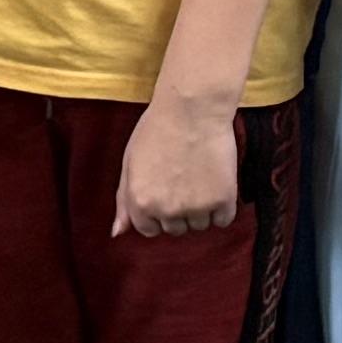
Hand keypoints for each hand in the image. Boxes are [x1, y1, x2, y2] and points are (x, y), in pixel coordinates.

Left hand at [113, 89, 241, 239]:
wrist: (192, 109)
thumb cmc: (158, 130)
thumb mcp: (130, 163)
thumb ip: (124, 201)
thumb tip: (118, 233)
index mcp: (140, 203)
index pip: (149, 229)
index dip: (157, 210)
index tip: (165, 189)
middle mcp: (167, 211)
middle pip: (175, 229)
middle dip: (178, 209)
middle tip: (183, 177)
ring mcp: (196, 207)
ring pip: (200, 225)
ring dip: (201, 208)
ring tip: (200, 176)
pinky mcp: (223, 200)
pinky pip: (223, 220)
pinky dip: (222, 207)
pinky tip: (216, 182)